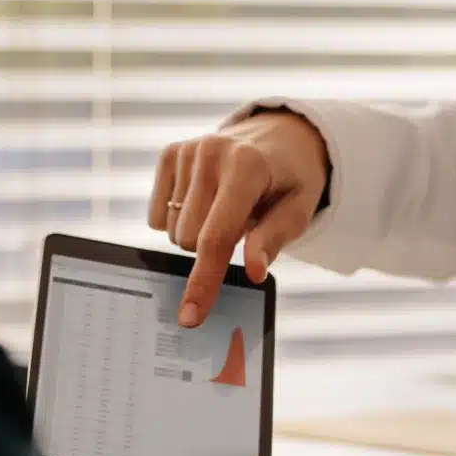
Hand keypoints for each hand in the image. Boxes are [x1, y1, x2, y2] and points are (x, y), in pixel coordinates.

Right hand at [150, 110, 328, 325]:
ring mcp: (188, 150)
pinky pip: (157, 215)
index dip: (204, 281)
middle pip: (188, 239)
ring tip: (226, 206)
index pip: (216, 238)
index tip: (189, 317)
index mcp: (248, 167)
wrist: (279, 138)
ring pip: (171, 231)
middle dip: (212, 247)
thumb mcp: (298, 210)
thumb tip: (253, 273)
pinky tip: (205, 199)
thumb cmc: (290, 180)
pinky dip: (179, 218)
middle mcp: (212, 152)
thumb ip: (274, 240)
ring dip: (197, 231)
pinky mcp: (171, 152)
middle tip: (241, 222)